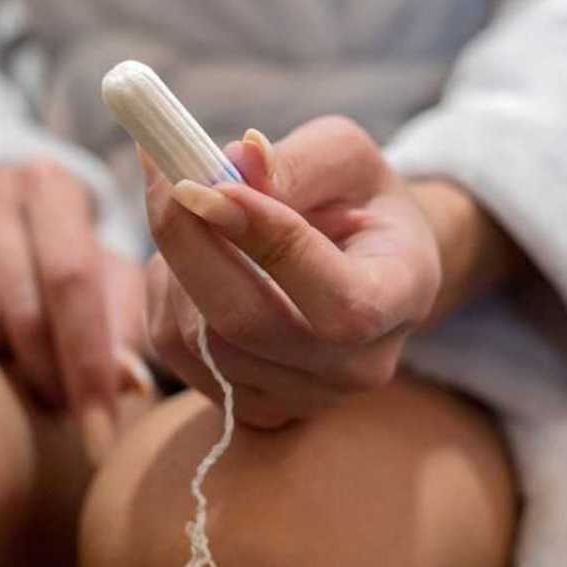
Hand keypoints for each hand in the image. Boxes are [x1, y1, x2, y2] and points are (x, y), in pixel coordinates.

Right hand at [0, 161, 148, 457]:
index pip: (73, 280)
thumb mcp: (98, 284)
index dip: (88, 364)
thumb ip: (121, 327)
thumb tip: (127, 382)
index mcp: (52, 185)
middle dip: (47, 374)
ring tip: (4, 350)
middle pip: (22, 306)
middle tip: (55, 406)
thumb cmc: (46, 266)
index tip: (99, 434)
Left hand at [143, 116, 443, 427]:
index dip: (269, 242)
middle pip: (246, 325)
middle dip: (189, 241)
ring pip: (197, 338)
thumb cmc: (357, 201)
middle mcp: (357, 366)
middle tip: (164, 174)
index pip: (339, 300)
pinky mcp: (250, 408)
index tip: (211, 184)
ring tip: (196, 214)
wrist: (362, 265)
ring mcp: (302, 398)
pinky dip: (166, 293)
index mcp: (401, 297)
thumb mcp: (346, 159)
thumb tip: (237, 160)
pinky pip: (176, 352)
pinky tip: (192, 259)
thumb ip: (297, 161)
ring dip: (174, 262)